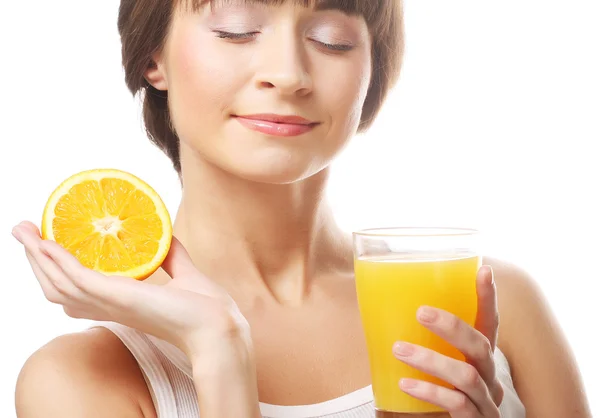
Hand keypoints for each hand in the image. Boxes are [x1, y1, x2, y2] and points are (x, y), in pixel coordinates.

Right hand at [11, 221, 250, 359]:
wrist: (219, 326)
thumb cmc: (205, 308)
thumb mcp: (183, 273)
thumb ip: (171, 255)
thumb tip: (163, 232)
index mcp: (120, 304)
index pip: (77, 290)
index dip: (57, 270)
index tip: (46, 245)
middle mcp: (109, 307)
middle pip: (57, 287)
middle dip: (36, 260)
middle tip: (23, 231)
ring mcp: (111, 303)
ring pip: (57, 283)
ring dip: (37, 257)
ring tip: (23, 231)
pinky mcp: (117, 297)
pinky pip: (76, 278)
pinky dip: (57, 260)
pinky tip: (46, 242)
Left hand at [392, 266, 503, 416]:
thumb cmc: (439, 397)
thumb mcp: (437, 369)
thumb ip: (424, 345)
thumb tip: (381, 311)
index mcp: (480, 359)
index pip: (489, 323)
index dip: (488, 298)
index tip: (483, 270)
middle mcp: (490, 377)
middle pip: (482, 345)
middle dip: (453, 326)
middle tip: (421, 312)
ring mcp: (486, 402)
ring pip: (467, 375)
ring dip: (431, 360)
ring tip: (399, 350)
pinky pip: (458, 404)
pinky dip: (431, 391)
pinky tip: (406, 384)